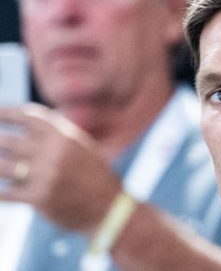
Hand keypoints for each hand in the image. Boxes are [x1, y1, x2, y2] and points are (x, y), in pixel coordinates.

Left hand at [0, 104, 120, 233]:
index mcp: (65, 136)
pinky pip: (7, 193)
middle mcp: (54, 152)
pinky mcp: (39, 198)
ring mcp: (46, 175)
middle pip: (9, 142)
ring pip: (3, 167)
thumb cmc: (93, 176)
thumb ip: (57, 135)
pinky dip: (1, 192)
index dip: (5, 114)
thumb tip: (26, 127)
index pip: (28, 117)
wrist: (109, 208)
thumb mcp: (81, 147)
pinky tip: (1, 192)